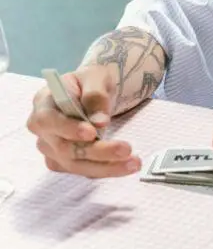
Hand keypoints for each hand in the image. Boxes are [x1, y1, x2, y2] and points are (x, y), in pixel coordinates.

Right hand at [27, 67, 141, 178]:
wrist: (94, 94)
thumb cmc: (90, 82)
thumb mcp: (95, 78)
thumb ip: (95, 96)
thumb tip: (100, 122)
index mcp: (43, 103)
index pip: (48, 120)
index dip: (68, 129)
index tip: (92, 133)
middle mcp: (43, 130)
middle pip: (65, 148)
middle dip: (97, 152)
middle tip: (126, 149)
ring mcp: (52, 149)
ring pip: (76, 165)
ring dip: (106, 167)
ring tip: (134, 162)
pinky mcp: (65, 162)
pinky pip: (84, 171)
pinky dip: (106, 170)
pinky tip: (126, 166)